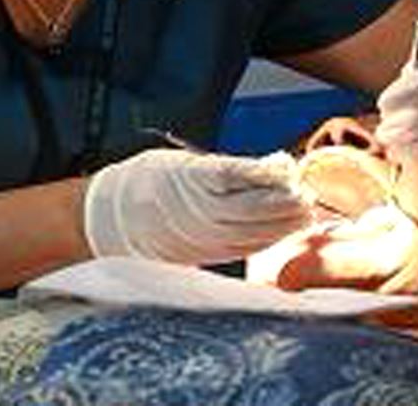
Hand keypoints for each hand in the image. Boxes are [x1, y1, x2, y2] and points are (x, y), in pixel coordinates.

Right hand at [84, 149, 310, 265]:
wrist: (109, 219)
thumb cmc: (146, 183)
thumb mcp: (182, 163)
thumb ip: (222, 168)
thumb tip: (268, 168)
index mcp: (196, 180)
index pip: (245, 175)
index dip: (272, 174)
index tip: (291, 167)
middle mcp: (203, 211)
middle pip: (256, 206)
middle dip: (286, 201)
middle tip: (308, 194)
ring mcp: (204, 236)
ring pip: (255, 231)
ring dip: (284, 224)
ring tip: (305, 214)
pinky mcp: (204, 253)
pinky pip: (243, 248)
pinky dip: (266, 239)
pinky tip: (281, 232)